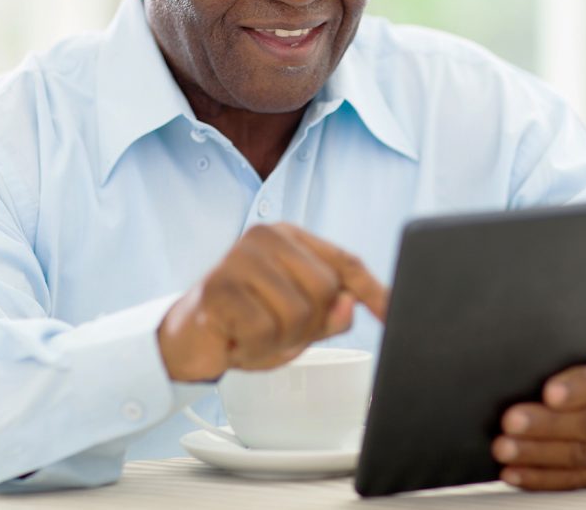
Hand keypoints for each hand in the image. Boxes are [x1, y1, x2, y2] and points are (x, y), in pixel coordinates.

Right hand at [157, 223, 387, 381]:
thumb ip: (329, 314)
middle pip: (326, 290)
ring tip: (253, 333)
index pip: (345, 261)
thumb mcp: (298, 323)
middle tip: (275, 329)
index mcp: (291, 238)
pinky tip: (236, 338)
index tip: (397, 312)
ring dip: (279, 340)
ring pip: (297, 313)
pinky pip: (264, 330)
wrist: (188, 338)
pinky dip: (255, 348)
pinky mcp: (219, 285)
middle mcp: (267, 237)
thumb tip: (349, 304)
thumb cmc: (246, 323)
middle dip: (307, 326)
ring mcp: (240, 257)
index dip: (375, 291)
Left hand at [493, 344, 585, 489]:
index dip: (581, 387)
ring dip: (538, 453)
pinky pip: (576, 480)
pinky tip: (513, 472)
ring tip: (505, 447)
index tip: (548, 392)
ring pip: (582, 456)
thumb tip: (531, 363)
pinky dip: (540, 477)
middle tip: (510, 421)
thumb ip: (577, 357)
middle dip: (548, 425)